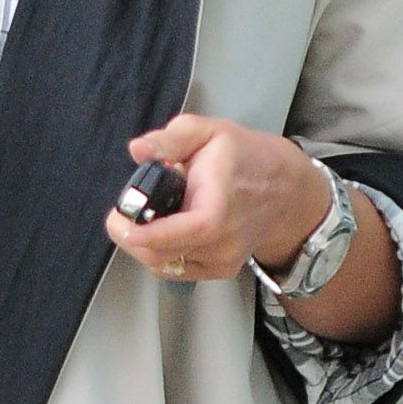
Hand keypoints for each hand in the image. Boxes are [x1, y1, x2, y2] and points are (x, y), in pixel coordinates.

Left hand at [102, 111, 330, 284]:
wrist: (285, 190)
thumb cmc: (247, 158)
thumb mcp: (210, 132)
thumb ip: (171, 139)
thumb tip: (139, 150)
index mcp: (218, 209)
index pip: (176, 234)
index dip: (141, 233)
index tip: (117, 220)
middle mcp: (221, 242)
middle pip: (159, 255)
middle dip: (131, 235)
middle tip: (125, 211)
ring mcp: (221, 261)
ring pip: (163, 265)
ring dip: (145, 243)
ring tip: (155, 214)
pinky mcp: (219, 270)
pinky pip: (175, 269)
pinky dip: (162, 251)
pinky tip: (168, 228)